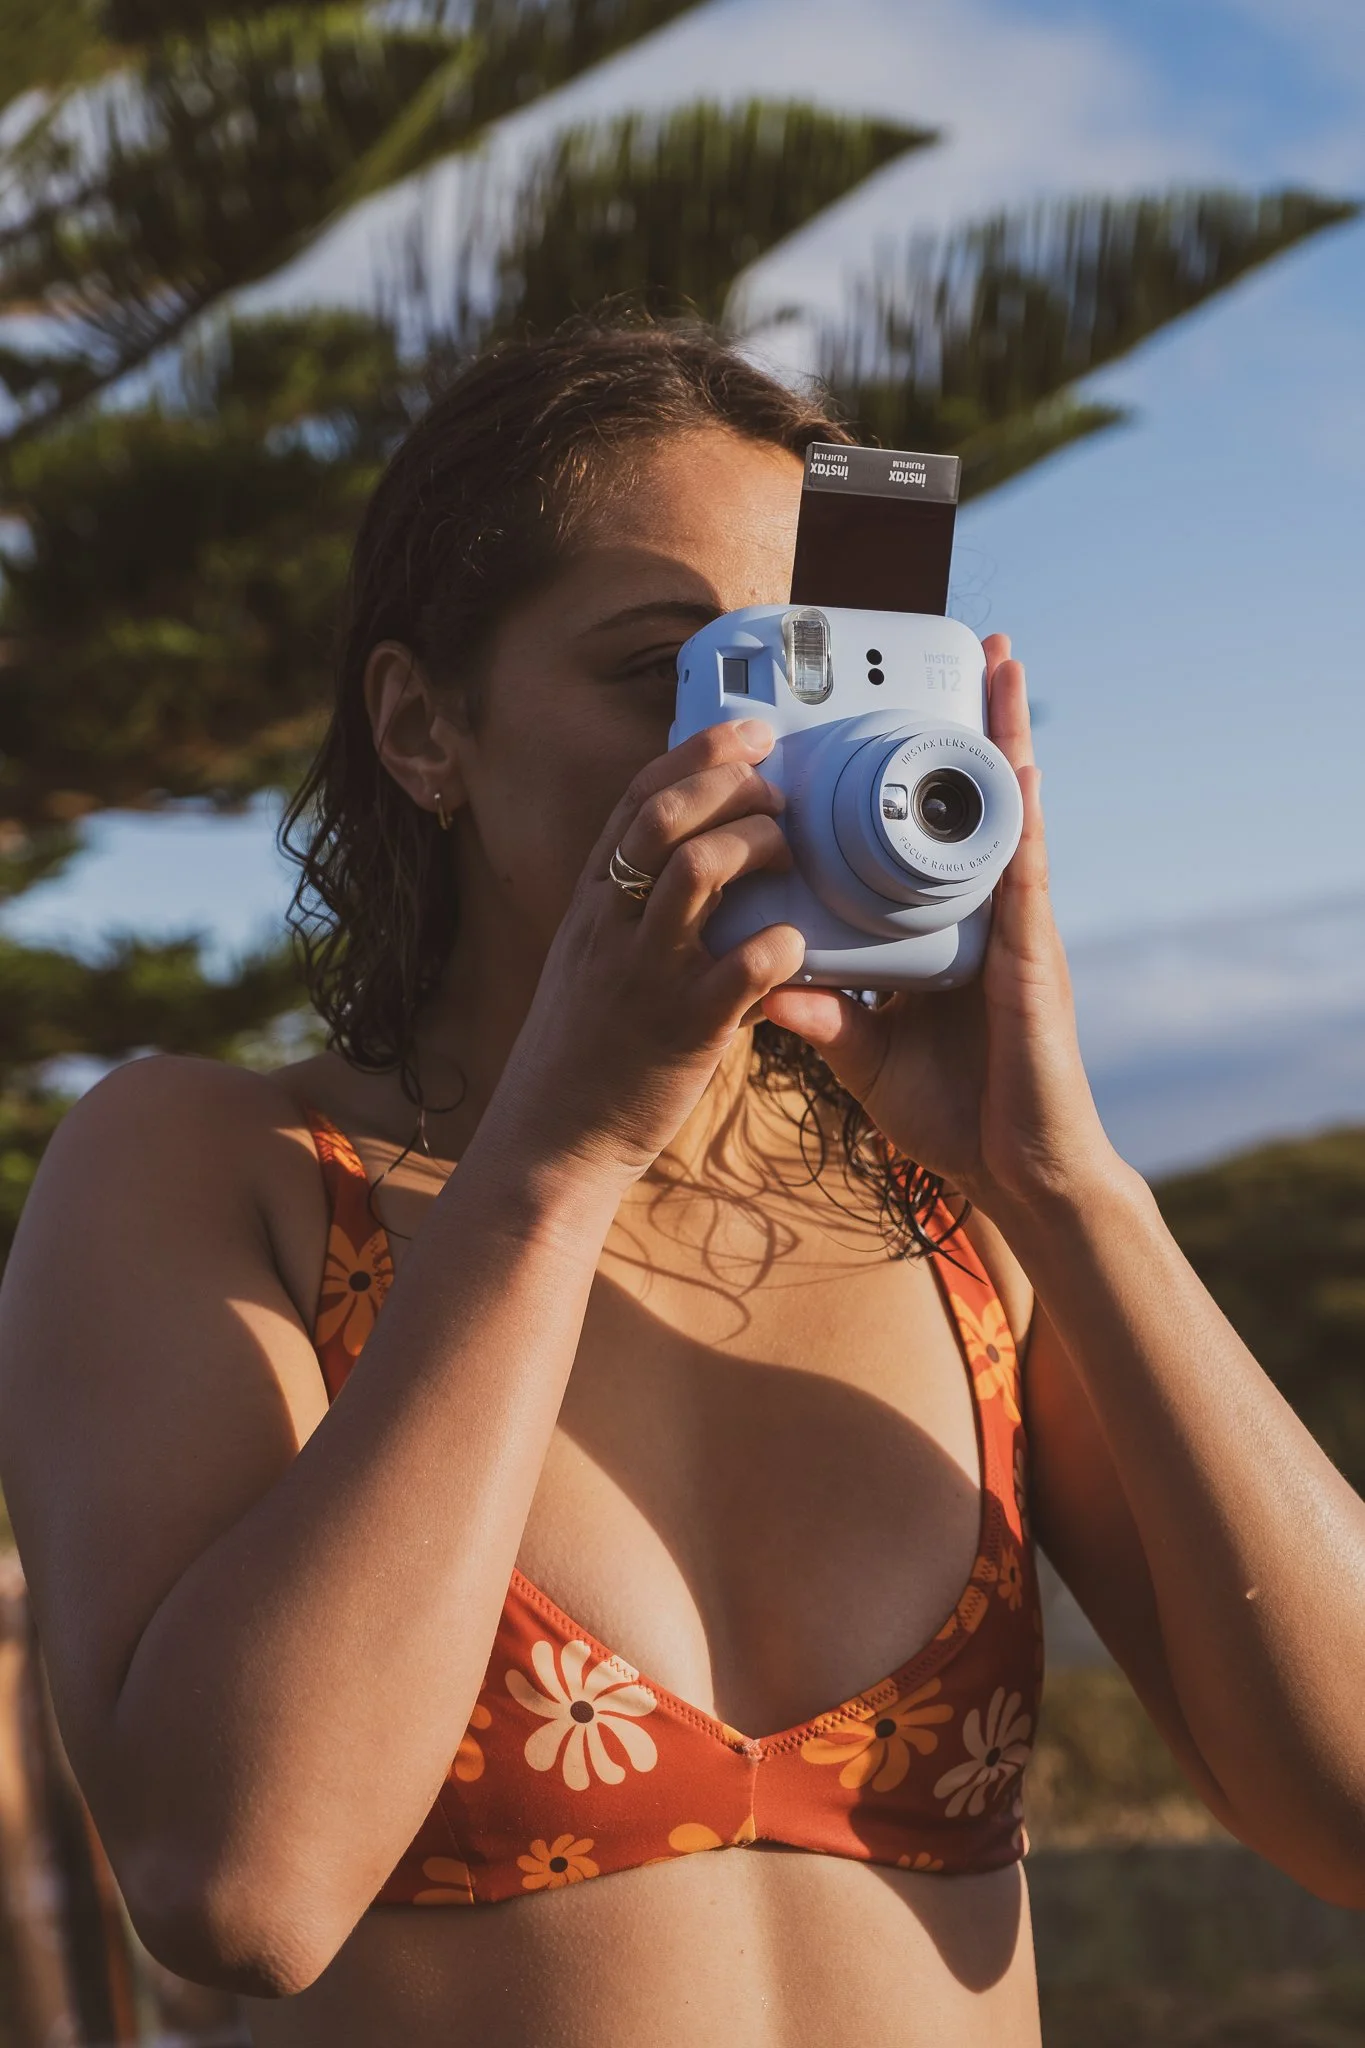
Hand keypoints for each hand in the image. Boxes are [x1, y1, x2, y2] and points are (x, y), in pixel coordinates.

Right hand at [495, 720, 804, 1182]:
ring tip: (789, 852)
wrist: (551, 1142)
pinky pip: (740, 967)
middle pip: (663, 815)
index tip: (747, 731)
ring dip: (754, 844)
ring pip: (696, 870)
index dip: (695, 753)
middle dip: (729, 782)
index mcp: (592, 906)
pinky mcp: (683, 1029)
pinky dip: (779, 944)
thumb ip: (639, 918)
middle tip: (779, 788)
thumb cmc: (586, 1055)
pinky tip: (798, 945)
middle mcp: (611, 927)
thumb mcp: (594, 967)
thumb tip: (706, 873)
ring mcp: (644, 974)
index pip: (635, 801)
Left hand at [761, 637, 1119, 1212]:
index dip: (927, 778)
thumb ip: (823, 1018)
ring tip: (1000, 667)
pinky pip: (1023, 872)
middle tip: (973, 653)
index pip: (933, 840)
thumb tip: (767, 985)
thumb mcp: (867, 1058)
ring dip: (1007, 738)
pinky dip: (1020, 815)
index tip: (905, 715)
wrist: (1016, 1175)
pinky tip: (1020, 763)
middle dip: (979, 728)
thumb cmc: (956, 1117)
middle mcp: (989, 919)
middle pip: (977, 806)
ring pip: (1007, 816)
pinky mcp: (1030, 957)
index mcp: (952, 935)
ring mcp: (1016, 932)